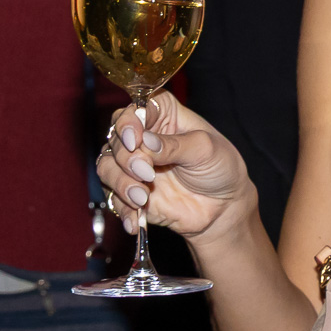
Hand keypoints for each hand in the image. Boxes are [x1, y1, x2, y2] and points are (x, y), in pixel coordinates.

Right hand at [98, 90, 255, 241]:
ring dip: (120, 182)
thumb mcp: (205, 149)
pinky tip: (135, 221)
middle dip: (126, 157)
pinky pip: (114, 198)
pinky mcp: (131, 192)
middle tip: (146, 172)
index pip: (134, 110)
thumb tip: (145, 141)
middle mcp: (143, 137)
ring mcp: (134, 166)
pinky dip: (123, 209)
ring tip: (141, 198)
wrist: (224, 207)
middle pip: (115, 138)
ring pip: (106, 166)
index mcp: (162, 115)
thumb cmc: (219, 167)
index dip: (128, 123)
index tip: (135, 140)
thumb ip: (173, 145)